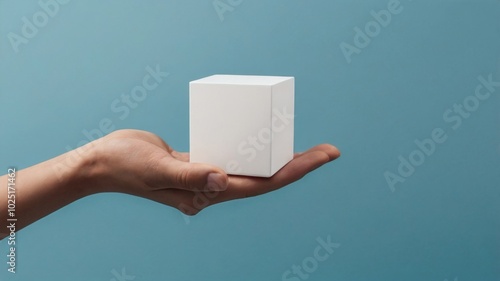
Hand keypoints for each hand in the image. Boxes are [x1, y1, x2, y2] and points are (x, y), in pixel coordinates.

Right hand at [89, 129, 340, 214]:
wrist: (104, 162)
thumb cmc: (126, 167)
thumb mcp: (157, 170)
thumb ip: (190, 175)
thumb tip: (223, 179)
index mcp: (207, 194)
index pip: (261, 184)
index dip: (295, 170)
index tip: (323, 156)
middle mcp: (212, 189)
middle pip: (264, 177)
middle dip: (297, 165)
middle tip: (329, 150)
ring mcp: (207, 176)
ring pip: (251, 168)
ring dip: (277, 158)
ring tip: (305, 146)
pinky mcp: (199, 162)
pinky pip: (232, 156)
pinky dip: (250, 148)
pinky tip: (262, 138)